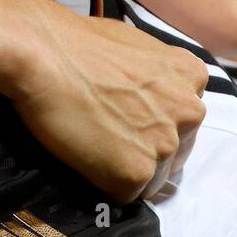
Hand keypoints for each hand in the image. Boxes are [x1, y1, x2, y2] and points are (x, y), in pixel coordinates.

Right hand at [6, 12, 208, 203]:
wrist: (44, 55)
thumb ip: (158, 73)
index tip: (132, 116)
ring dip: (128, 167)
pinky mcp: (137, 172)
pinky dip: (106, 182)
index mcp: (192, 75)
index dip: (157, 120)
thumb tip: (150, 92)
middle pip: (176, 148)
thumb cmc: (80, 43)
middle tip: (111, 133)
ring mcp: (165, 144)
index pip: (186, 114)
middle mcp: (190, 111)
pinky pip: (127, 193)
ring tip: (95, 143)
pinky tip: (86, 155)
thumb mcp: (139, 46)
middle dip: (148, 146)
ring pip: (154, 175)